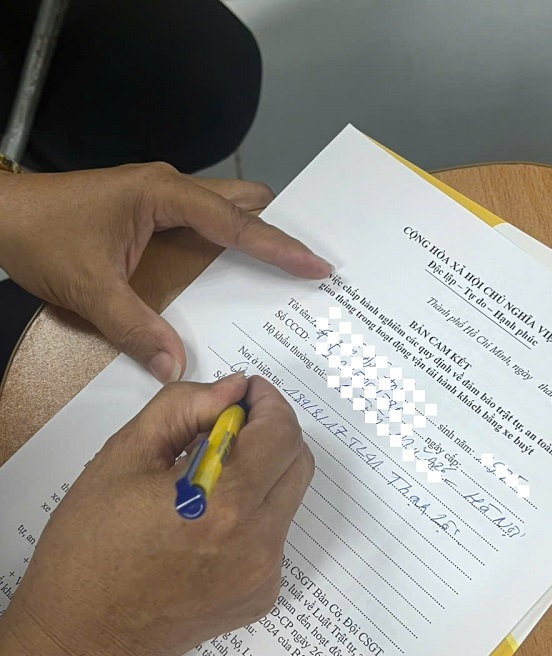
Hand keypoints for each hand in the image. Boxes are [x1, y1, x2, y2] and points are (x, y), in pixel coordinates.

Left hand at [0, 167, 330, 381]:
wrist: (2, 213)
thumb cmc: (42, 237)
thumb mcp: (90, 289)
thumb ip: (135, 328)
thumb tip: (175, 366)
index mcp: (164, 196)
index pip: (236, 223)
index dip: (281, 246)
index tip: (316, 264)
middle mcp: (170, 189)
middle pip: (243, 202)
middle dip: (278, 228)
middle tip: (306, 264)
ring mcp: (161, 198)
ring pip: (226, 209)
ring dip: (254, 234)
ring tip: (282, 271)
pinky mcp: (151, 212)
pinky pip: (204, 224)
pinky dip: (227, 244)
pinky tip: (233, 273)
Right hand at [0, 372, 313, 655]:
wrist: (87, 640)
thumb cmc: (90, 546)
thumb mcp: (124, 456)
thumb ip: (183, 408)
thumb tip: (232, 390)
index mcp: (224, 502)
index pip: (281, 432)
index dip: (268, 401)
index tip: (245, 392)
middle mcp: (259, 540)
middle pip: (298, 461)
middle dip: (272, 431)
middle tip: (229, 426)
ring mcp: (266, 573)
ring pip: (289, 496)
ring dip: (263, 471)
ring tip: (209, 476)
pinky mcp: (263, 594)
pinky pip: (275, 532)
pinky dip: (254, 511)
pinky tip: (208, 521)